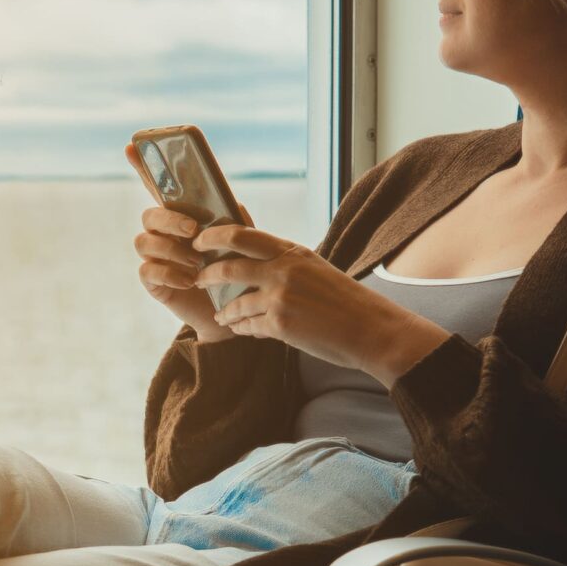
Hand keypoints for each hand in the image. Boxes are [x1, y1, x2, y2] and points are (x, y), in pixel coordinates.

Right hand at [129, 146, 252, 341]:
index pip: (157, 187)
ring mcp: (155, 256)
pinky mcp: (153, 281)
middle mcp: (163, 232)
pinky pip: (148, 270)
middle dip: (170, 220)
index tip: (131, 146)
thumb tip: (225, 200)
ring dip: (171, 249)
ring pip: (144, 241)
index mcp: (181, 215)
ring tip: (197, 263)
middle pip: (149, 215)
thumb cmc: (235, 267)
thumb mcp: (240, 239)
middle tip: (194, 231)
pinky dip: (169, 273)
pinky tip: (189, 280)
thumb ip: (233, 217)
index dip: (142, 166)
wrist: (233, 309)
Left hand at [195, 223, 450, 381]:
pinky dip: (241, 328)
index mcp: (292, 251)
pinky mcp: (280, 324)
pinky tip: (239, 330)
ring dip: (224, 310)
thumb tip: (259, 262)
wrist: (369, 329)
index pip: (243, 235)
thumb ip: (286, 263)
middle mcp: (283, 270)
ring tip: (219, 314)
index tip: (199, 240)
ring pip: (235, 302)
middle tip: (196, 279)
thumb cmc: (346, 300)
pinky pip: (248, 326)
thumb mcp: (315, 269)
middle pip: (229, 266)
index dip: (214, 236)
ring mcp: (280, 297)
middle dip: (206, 274)